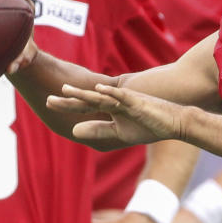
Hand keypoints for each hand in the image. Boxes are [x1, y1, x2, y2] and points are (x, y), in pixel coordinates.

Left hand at [47, 83, 184, 150]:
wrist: (174, 122)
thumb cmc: (148, 125)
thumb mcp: (119, 133)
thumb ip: (98, 130)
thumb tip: (73, 130)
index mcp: (109, 108)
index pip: (84, 106)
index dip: (68, 105)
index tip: (49, 102)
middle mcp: (114, 101)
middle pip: (87, 99)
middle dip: (68, 99)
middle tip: (48, 99)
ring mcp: (125, 100)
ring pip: (101, 96)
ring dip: (84, 93)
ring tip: (66, 90)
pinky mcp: (137, 101)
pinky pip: (122, 97)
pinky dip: (111, 94)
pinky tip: (99, 90)